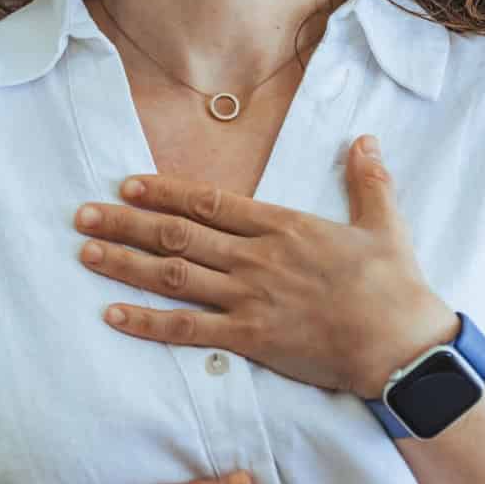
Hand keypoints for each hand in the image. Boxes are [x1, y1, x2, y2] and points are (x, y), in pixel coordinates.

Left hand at [75, 135, 459, 398]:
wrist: (400, 344)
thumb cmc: (394, 286)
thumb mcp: (385, 223)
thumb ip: (368, 180)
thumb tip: (366, 138)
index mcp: (284, 226)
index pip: (211, 202)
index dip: (165, 192)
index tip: (129, 184)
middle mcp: (257, 258)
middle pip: (178, 234)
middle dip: (126, 223)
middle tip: (84, 214)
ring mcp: (250, 299)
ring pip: (173, 276)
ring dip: (126, 263)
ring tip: (87, 253)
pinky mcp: (250, 339)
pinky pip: (187, 330)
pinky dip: (147, 322)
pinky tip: (114, 314)